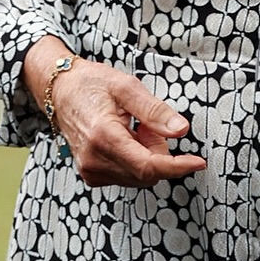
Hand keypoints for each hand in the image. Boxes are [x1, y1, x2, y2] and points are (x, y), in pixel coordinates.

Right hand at [23, 37, 207, 188]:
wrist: (61, 90)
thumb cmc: (92, 84)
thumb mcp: (127, 87)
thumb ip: (155, 111)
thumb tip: (181, 130)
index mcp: (103, 137)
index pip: (148, 166)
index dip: (177, 166)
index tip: (198, 163)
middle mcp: (94, 160)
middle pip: (146, 173)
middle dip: (158, 150)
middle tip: (147, 124)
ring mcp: (90, 170)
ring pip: (139, 176)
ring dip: (146, 155)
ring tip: (133, 128)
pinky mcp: (91, 174)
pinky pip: (127, 176)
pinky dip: (135, 159)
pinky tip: (125, 138)